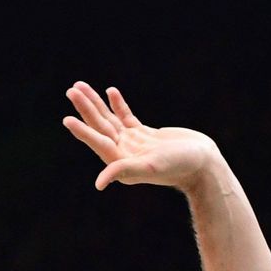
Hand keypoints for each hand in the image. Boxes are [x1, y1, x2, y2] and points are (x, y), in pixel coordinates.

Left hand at [62, 82, 222, 191]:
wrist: (203, 164)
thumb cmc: (179, 167)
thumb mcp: (150, 167)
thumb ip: (123, 171)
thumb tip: (99, 183)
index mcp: (120, 162)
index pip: (98, 142)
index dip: (83, 131)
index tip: (67, 119)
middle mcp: (123, 153)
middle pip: (100, 126)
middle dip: (86, 108)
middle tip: (71, 90)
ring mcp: (133, 143)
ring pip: (110, 119)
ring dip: (96, 103)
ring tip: (81, 86)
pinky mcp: (145, 135)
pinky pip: (126, 117)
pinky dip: (118, 105)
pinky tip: (110, 91)